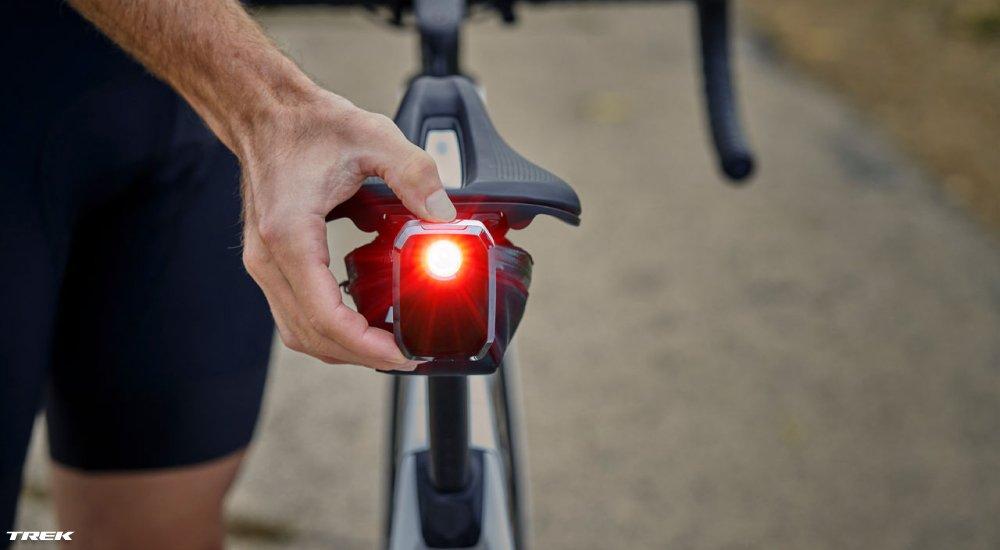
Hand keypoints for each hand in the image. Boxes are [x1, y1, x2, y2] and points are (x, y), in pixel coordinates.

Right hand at [238, 89, 455, 370]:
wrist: (265, 111)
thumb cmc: (308, 124)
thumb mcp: (373, 137)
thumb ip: (415, 176)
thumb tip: (444, 217)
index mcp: (291, 234)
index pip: (325, 315)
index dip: (366, 346)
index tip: (402, 354)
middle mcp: (270, 258)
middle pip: (311, 335)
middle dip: (360, 355)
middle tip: (406, 355)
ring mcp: (264, 263)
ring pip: (298, 331)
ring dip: (342, 348)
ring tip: (387, 347)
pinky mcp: (269, 262)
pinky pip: (294, 313)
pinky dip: (328, 328)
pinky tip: (360, 324)